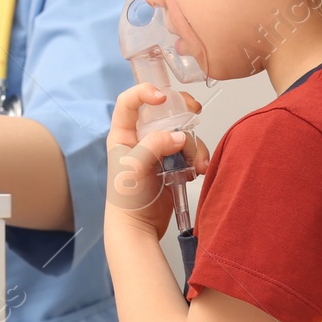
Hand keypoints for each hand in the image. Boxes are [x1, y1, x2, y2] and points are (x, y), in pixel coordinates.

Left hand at [105, 84, 208, 235]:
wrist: (138, 228)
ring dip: (195, 145)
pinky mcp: (173, 165)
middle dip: (181, 111)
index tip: (162, 98)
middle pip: (163, 113)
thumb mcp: (135, 166)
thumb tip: (180, 136)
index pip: (129, 101)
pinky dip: (198, 158)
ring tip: (198, 165)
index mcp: (123, 134)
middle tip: (195, 111)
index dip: (144, 92)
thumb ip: (155, 145)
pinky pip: (190, 152)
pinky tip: (198, 170)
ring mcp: (158, 151)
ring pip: (182, 134)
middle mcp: (140, 139)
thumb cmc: (126, 198)